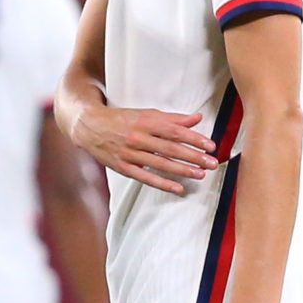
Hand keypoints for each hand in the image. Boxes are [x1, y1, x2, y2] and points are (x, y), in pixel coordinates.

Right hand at [70, 103, 215, 194]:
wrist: (90, 127)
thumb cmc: (122, 120)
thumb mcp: (146, 114)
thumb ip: (172, 118)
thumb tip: (197, 118)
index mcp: (146, 122)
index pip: (175, 131)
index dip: (194, 139)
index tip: (210, 145)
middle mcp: (138, 137)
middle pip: (170, 148)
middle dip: (193, 156)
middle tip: (212, 163)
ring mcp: (130, 153)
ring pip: (160, 164)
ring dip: (182, 170)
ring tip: (200, 175)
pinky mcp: (123, 167)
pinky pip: (146, 178)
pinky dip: (163, 184)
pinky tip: (178, 188)